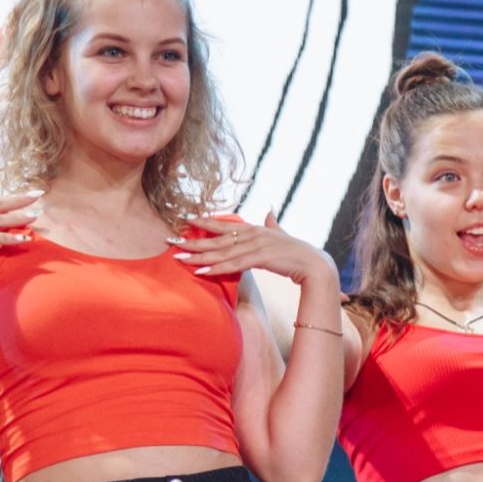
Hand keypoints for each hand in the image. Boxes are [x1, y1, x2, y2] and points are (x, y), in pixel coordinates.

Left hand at [172, 213, 336, 287]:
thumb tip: (269, 209)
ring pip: (220, 253)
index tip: (184, 221)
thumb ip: (273, 223)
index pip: (223, 225)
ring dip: (198, 257)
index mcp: (253, 229)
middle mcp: (251, 235)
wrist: (313, 264)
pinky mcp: (260, 259)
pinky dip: (216, 268)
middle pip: (215, 239)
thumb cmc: (296, 251)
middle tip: (169, 241)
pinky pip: (233, 265)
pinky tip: (201, 272)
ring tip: (178, 259)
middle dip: (191, 241)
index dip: (203, 222)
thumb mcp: (281, 233)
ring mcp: (255, 246)